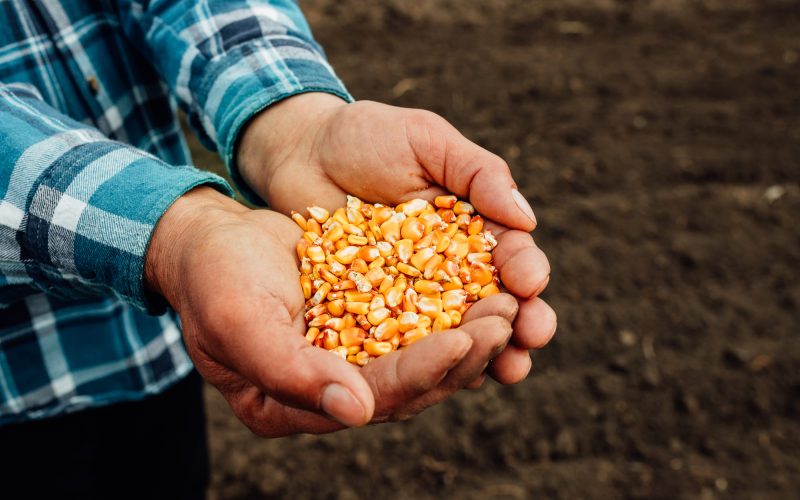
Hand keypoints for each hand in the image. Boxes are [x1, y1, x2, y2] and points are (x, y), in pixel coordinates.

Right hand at [144, 187, 525, 435]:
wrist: (209, 240)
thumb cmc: (213, 280)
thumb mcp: (241, 322)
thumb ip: (293, 372)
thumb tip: (359, 412)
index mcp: (295, 406)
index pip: (374, 398)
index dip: (422, 372)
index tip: (466, 339)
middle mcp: (329, 390)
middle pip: (410, 384)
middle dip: (464, 353)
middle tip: (509, 319)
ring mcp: (349, 356)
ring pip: (422, 353)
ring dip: (469, 330)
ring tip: (510, 303)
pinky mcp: (363, 321)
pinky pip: (416, 319)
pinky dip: (450, 304)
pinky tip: (485, 283)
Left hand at [238, 93, 555, 385]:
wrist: (301, 152)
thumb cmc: (367, 137)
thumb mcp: (426, 140)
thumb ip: (477, 174)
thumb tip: (527, 219)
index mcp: (474, 226)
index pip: (512, 254)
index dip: (526, 270)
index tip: (529, 282)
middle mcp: (451, 266)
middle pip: (495, 301)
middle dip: (519, 321)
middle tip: (532, 335)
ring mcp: (414, 294)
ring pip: (459, 331)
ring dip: (487, 352)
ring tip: (507, 369)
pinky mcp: (376, 312)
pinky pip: (406, 342)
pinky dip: (428, 362)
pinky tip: (448, 378)